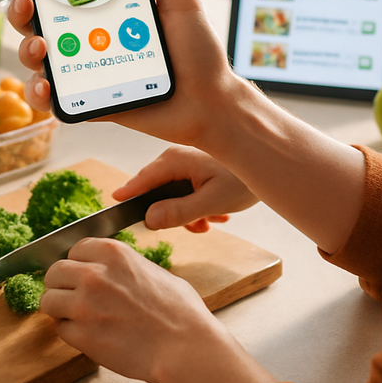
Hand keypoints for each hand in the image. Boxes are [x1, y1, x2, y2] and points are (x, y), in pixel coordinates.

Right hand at [1, 0, 250, 147]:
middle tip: (27, 2)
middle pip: (37, 20)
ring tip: (40, 46)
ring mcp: (84, 69)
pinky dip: (38, 93)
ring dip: (26, 48)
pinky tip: (45, 84)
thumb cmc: (199, 53)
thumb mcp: (181, 2)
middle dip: (20, 8)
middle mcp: (89, 37)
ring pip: (37, 57)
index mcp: (105, 9)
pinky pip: (52, 99)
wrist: (211, 102)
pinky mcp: (87, 101)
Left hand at [41, 237, 275, 382]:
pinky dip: (71, 334)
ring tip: (80, 319)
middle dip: (62, 286)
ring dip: (61, 310)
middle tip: (75, 299)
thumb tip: (109, 270)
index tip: (81, 276)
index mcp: (112, 252)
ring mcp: (84, 304)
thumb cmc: (180, 313)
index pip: (74, 249)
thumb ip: (123, 267)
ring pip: (48, 300)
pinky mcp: (81, 334)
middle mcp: (93, 273)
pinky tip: (91, 336)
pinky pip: (60, 329)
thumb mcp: (152, 271)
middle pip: (54, 272)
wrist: (186, 348)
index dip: (77, 265)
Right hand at [114, 146, 257, 231]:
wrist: (269, 164)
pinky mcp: (194, 169)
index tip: (111, 211)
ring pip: (172, 197)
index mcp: (174, 160)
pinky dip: (197, 207)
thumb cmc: (243, 180)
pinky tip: (216, 213)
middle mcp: (175, 158)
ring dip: (189, 214)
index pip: (141, 180)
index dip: (127, 197)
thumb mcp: (211, 201)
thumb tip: (149, 219)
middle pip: (157, 193)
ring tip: (213, 219)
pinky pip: (184, 194)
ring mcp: (185, 163)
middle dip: (174, 214)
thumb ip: (178, 212)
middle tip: (197, 224)